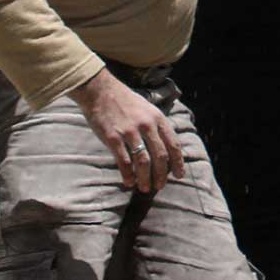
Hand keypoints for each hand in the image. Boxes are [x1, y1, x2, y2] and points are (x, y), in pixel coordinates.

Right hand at [70, 68, 184, 191]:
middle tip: (160, 186)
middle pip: (160, 156)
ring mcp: (129, 132)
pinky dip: (127, 174)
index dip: (178, 162)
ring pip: (143, 161)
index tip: (178, 175)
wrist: (100, 90)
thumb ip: (158, 127)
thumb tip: (167, 148)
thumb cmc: (125, 102)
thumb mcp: (148, 109)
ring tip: (145, 188)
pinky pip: (123, 160)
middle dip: (162, 174)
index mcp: (158, 119)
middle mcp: (146, 126)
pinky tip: (128, 182)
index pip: (173, 145)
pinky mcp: (112, 137)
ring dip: (145, 178)